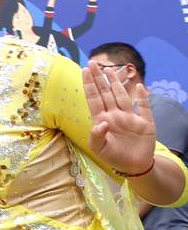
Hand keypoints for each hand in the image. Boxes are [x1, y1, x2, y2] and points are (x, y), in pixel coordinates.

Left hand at [87, 59, 158, 177]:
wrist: (134, 166)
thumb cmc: (113, 156)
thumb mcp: (99, 149)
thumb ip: (96, 136)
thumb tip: (101, 122)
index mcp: (102, 119)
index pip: (94, 98)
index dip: (89, 84)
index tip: (85, 70)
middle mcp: (115, 114)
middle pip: (106, 93)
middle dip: (99, 78)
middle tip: (93, 63)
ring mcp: (130, 117)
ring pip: (122, 96)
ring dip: (116, 83)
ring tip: (109, 70)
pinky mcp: (145, 123)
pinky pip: (144, 107)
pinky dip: (142, 97)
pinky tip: (138, 86)